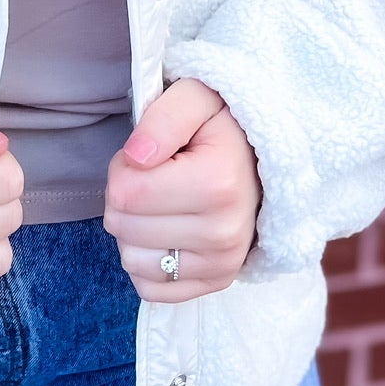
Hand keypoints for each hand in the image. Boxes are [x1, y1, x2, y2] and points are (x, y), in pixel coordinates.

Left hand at [104, 78, 260, 302]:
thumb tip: (137, 156)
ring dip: (134, 229)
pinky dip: (147, 261)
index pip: (124, 192)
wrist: (262, 160)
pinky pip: (150, 288)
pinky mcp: (216, 283)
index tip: (148, 154)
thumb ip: (163, 118)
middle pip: (122, 226)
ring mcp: (223, 264)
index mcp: (217, 183)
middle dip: (125, 196)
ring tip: (163, 203)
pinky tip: (166, 232)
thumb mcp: (196, 97)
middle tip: (156, 176)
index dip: (123, 167)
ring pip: (131, 260)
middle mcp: (224, 233)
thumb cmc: (221, 126)